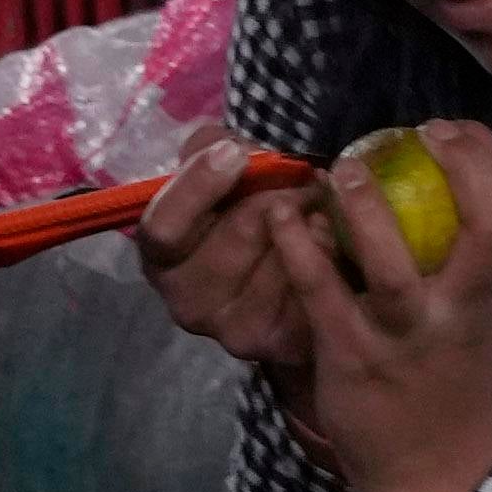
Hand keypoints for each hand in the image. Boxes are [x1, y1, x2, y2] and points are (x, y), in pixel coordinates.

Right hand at [133, 140, 338, 398]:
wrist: (291, 291)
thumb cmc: (246, 218)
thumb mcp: (220, 178)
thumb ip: (213, 151)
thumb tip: (229, 148)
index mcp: (162, 257)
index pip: (162, 226)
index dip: (197, 185)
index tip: (236, 154)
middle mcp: (187, 301)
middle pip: (235, 235)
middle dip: (276, 195)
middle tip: (302, 177)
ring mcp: (231, 331)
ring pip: (280, 258)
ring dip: (307, 221)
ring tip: (318, 207)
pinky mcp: (278, 344)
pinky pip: (311, 285)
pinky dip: (326, 252)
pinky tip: (329, 239)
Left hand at [289, 122, 491, 491]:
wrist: (439, 472)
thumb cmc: (453, 379)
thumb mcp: (480, 314)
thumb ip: (470, 257)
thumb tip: (446, 177)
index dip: (484, 153)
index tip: (446, 127)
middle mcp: (461, 307)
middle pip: (486, 228)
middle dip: (458, 169)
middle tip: (413, 133)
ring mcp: (408, 336)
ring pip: (391, 265)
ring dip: (363, 210)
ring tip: (336, 171)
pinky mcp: (354, 358)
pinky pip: (323, 294)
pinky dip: (301, 250)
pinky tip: (284, 219)